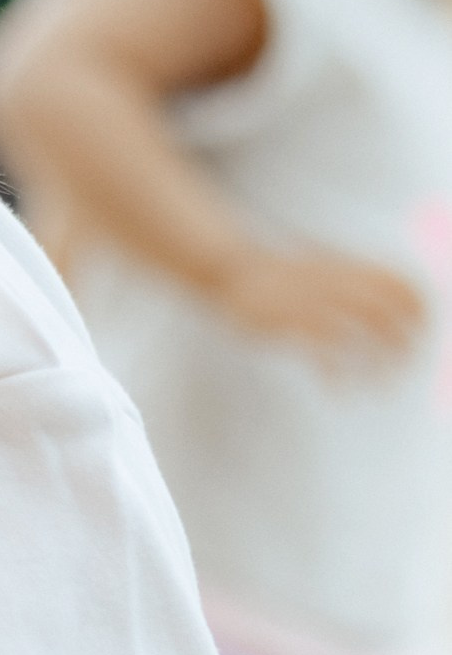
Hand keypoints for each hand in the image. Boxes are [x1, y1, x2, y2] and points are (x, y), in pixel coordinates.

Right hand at [209, 240, 425, 362]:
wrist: (230, 267)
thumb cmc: (280, 274)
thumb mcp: (322, 265)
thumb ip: (354, 278)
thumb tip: (390, 300)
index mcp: (346, 265)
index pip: (399, 281)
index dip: (418, 307)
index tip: (422, 330)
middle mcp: (334, 281)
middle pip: (385, 309)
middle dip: (403, 340)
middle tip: (406, 363)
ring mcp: (311, 300)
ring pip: (359, 331)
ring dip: (378, 360)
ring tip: (384, 382)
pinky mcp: (288, 321)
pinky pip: (322, 350)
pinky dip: (336, 373)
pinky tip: (339, 389)